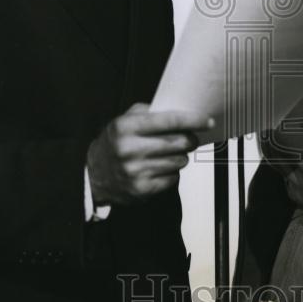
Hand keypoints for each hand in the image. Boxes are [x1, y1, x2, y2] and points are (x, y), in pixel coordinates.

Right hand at [87, 103, 212, 205]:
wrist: (95, 174)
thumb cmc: (115, 142)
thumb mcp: (125, 120)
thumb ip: (150, 112)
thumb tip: (182, 112)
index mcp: (126, 127)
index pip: (168, 121)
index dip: (192, 121)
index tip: (208, 121)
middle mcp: (129, 149)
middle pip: (178, 143)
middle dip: (190, 140)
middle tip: (191, 139)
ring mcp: (135, 171)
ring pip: (179, 162)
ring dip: (181, 157)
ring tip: (172, 154)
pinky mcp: (141, 189)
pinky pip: (172, 178)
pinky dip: (173, 172)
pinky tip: (162, 167)